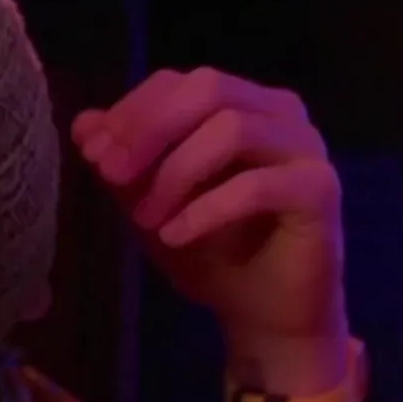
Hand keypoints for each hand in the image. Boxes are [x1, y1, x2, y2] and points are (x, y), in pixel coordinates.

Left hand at [72, 67, 347, 352]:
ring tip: (144, 220)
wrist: (266, 318)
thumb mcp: (152, 208)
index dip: (131, 112)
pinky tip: (174, 236)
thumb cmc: (212, 256)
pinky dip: (205, 209)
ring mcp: (305, 149)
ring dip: (175, 173)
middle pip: (208, 89)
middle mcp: (280, 114)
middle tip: (110, 174)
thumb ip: (124, 167)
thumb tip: (83, 123)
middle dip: (149, 129)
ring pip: (233, 129)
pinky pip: (257, 185)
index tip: (92, 153)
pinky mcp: (319, 191)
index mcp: (241, 105)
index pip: (180, 83)